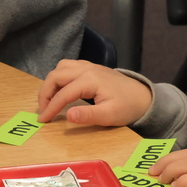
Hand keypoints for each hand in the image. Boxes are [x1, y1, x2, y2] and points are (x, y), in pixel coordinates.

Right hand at [37, 59, 152, 125]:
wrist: (143, 97)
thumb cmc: (128, 107)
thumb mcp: (109, 116)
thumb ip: (87, 116)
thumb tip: (67, 115)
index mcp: (90, 80)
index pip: (63, 94)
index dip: (50, 107)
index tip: (42, 120)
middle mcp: (86, 69)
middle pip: (56, 75)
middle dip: (45, 93)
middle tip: (43, 110)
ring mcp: (88, 66)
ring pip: (60, 68)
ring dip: (52, 83)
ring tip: (50, 100)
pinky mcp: (90, 67)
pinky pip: (68, 67)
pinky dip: (60, 77)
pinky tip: (62, 90)